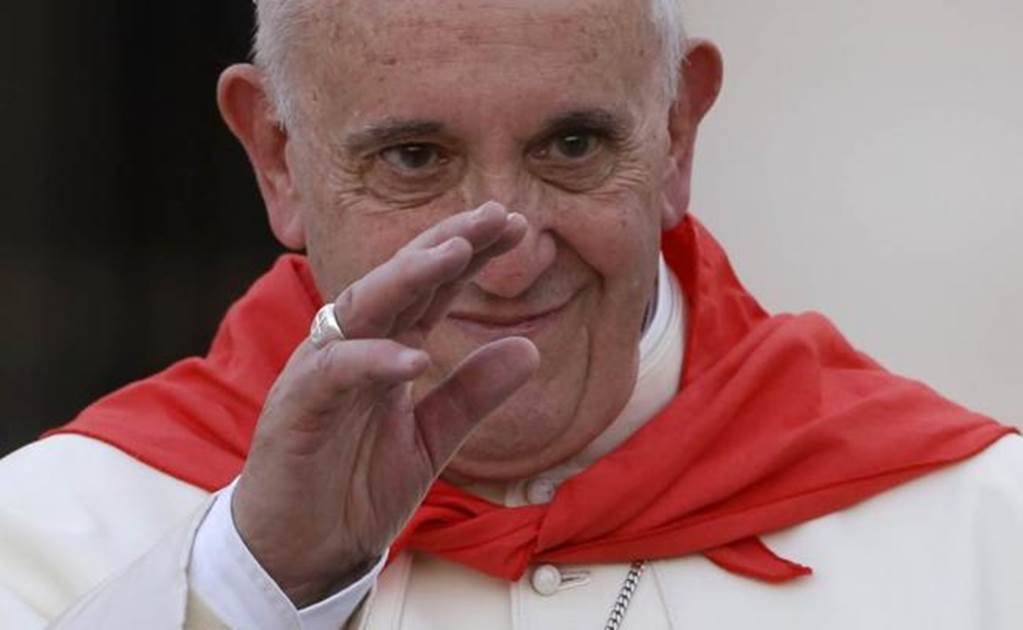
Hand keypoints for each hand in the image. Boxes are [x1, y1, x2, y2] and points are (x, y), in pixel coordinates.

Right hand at [232, 202, 539, 605]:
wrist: (302, 555)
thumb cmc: (355, 489)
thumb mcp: (431, 439)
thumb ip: (473, 394)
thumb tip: (531, 348)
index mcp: (386, 351)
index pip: (430, 289)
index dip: (469, 255)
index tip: (515, 225)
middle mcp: (352, 350)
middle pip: (400, 281)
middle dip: (447, 244)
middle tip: (497, 215)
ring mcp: (321, 374)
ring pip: (363, 309)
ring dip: (408, 279)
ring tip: (456, 253)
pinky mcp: (296, 410)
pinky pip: (334, 374)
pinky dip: (373, 362)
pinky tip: (414, 358)